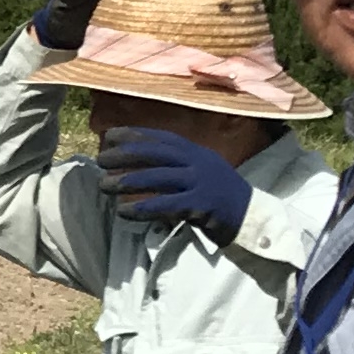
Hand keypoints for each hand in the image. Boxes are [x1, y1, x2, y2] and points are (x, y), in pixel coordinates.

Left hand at [100, 127, 251, 237]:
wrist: (252, 218)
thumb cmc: (219, 198)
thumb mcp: (200, 173)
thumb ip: (176, 167)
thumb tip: (138, 166)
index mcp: (196, 152)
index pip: (162, 137)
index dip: (135, 134)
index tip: (110, 135)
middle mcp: (199, 162)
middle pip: (157, 153)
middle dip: (126, 154)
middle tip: (100, 159)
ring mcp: (202, 182)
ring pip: (159, 177)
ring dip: (128, 181)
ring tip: (103, 185)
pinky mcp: (203, 205)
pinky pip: (167, 205)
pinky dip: (143, 208)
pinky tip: (124, 212)